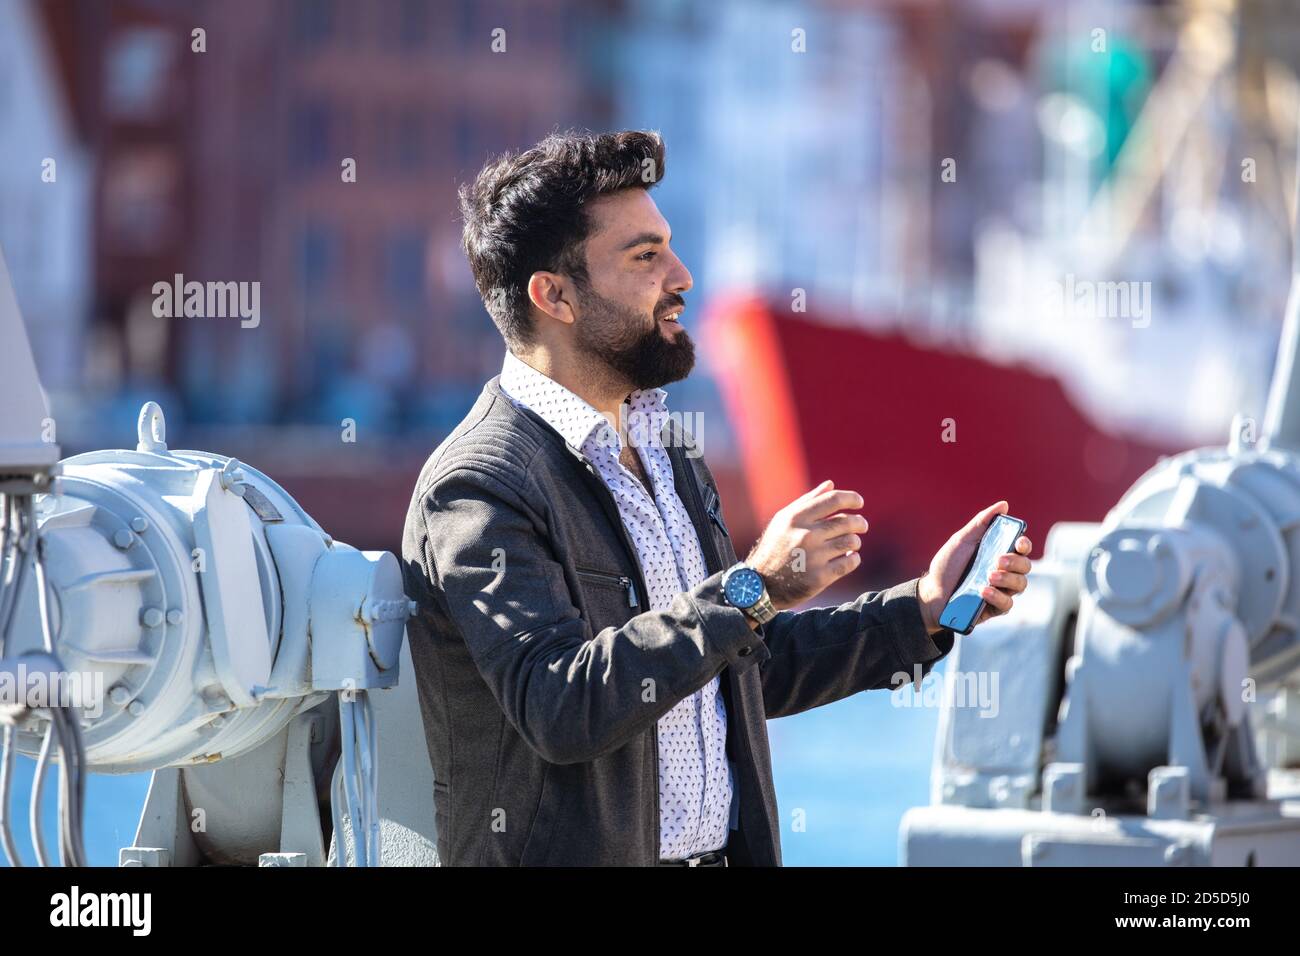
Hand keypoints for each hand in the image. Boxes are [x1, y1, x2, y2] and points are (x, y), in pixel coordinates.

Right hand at [747, 480, 866, 609]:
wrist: (761, 586)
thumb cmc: (774, 548)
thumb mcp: (783, 521)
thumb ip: (807, 501)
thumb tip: (831, 485)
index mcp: (796, 518)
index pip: (833, 500)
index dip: (851, 498)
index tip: (859, 503)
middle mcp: (805, 535)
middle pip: (847, 521)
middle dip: (859, 522)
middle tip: (862, 525)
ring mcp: (813, 557)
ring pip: (851, 542)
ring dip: (856, 541)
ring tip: (852, 543)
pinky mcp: (820, 577)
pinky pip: (849, 563)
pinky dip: (854, 559)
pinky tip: (849, 557)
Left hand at [917, 500, 1031, 633]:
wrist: (931, 592)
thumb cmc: (948, 565)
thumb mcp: (961, 540)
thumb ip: (981, 523)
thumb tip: (1003, 505)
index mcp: (1000, 553)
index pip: (1022, 548)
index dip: (1024, 544)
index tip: (1018, 542)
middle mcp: (1005, 572)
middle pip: (1026, 566)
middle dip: (1015, 562)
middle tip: (997, 560)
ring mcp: (1002, 590)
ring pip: (1020, 585)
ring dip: (1007, 579)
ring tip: (989, 576)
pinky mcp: (995, 608)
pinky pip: (1007, 604)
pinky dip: (997, 596)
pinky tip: (983, 591)